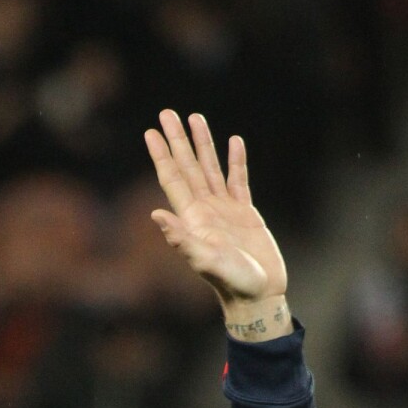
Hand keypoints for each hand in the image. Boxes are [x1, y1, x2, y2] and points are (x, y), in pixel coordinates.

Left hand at [144, 111, 290, 339]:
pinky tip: (235, 142)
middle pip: (188, 166)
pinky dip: (236, 160)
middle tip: (167, 112)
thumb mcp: (205, 260)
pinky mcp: (245, 213)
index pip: (172, 179)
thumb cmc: (231, 282)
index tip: (150, 131)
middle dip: (177, 140)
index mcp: (192, 218)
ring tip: (196, 117)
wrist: (257, 294)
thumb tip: (155, 215)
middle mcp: (204, 210)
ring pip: (210, 168)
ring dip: (203, 143)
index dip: (162, 155)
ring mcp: (224, 210)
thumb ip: (181, 239)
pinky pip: (238, 180)